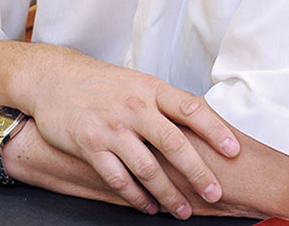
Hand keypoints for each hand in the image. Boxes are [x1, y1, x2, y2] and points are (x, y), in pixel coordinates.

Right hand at [27, 47, 239, 219]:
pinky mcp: (91, 146)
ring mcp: (112, 127)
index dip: (214, 129)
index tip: (233, 150)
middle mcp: (134, 107)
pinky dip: (137, 197)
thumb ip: (164, 102)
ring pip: (148, 168)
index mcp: (150, 88)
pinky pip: (119, 179)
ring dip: (169, 194)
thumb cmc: (102, 82)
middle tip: (216, 193)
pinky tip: (149, 206)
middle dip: (198, 173)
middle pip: (173, 143)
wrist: (55, 79)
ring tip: (184, 210)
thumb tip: (202, 121)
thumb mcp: (137, 81)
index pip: (190, 108)